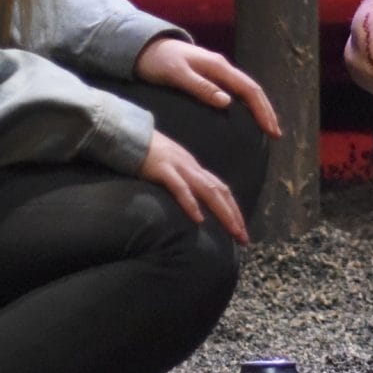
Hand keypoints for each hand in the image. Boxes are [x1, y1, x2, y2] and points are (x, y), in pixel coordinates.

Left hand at [136, 36, 282, 135]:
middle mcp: (222, 67)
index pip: (249, 89)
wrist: (145, 47)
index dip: (262, 110)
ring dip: (259, 107)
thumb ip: (201, 87)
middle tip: (276, 133)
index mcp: (218, 67)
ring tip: (267, 127)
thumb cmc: (158, 62)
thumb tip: (227, 102)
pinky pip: (236, 90)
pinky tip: (247, 116)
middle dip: (266, 111)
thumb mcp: (177, 75)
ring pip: (246, 90)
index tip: (270, 129)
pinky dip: (247, 104)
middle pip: (252, 89)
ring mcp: (218, 71)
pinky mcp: (211, 75)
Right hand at [139, 128, 250, 243]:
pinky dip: (191, 203)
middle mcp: (192, 167)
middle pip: (220, 192)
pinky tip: (198, 219)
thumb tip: (192, 203)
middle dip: (234, 216)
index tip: (241, 230)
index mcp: (194, 168)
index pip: (221, 189)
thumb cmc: (147, 154)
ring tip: (232, 231)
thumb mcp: (171, 168)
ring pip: (208, 190)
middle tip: (243, 238)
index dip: (234, 209)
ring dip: (222, 212)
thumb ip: (182, 181)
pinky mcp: (163, 170)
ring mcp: (179, 167)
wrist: (128, 134)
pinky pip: (180, 188)